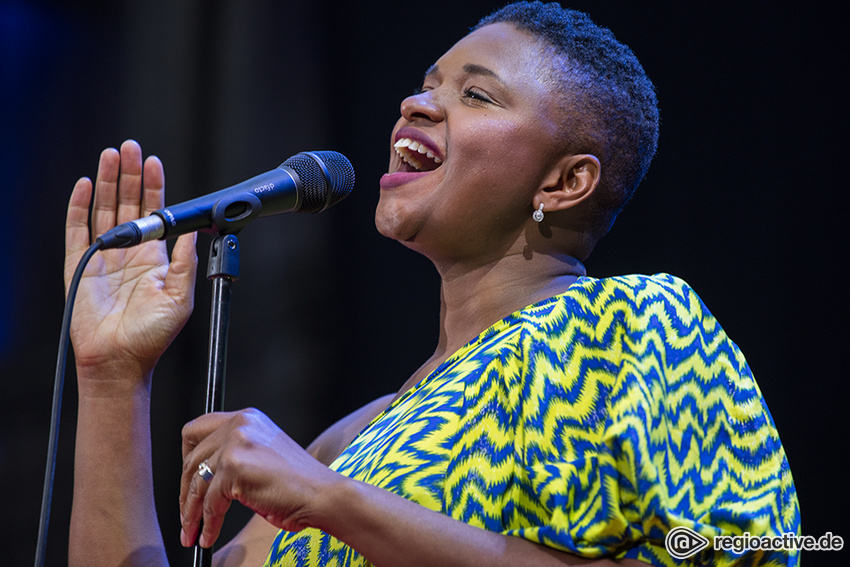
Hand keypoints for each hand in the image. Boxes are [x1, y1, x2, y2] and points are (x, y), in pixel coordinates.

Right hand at [65, 140, 196, 384]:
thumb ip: (185, 262)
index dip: (155, 187)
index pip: (156, 213)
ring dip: (108, 181)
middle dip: (131, 174)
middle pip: (129, 203)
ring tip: (112, 154)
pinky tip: (87, 184)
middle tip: (132, 147)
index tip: (156, 163)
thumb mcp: (180, 297)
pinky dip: (80, 205)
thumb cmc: (152, 335)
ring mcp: (104, 256)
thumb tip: (195, 230)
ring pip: (105, 209)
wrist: (119, 360)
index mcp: (155, 257)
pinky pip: (78, 229)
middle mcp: (130, 252)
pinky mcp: (79, 265)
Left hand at [180, 408, 338, 548]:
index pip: (198, 428)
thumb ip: (234, 453)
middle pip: (192, 456)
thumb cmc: (297, 482)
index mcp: (247, 417)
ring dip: (191, 512)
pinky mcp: (235, 467)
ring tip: (193, 531)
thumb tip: (201, 475)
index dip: (187, 456)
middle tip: (186, 513)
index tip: (188, 479)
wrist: (321, 495)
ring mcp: (236, 443)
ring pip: (197, 482)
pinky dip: (206, 523)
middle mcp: (240, 424)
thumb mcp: (261, 455)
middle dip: (185, 490)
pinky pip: (209, 502)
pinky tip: (209, 535)